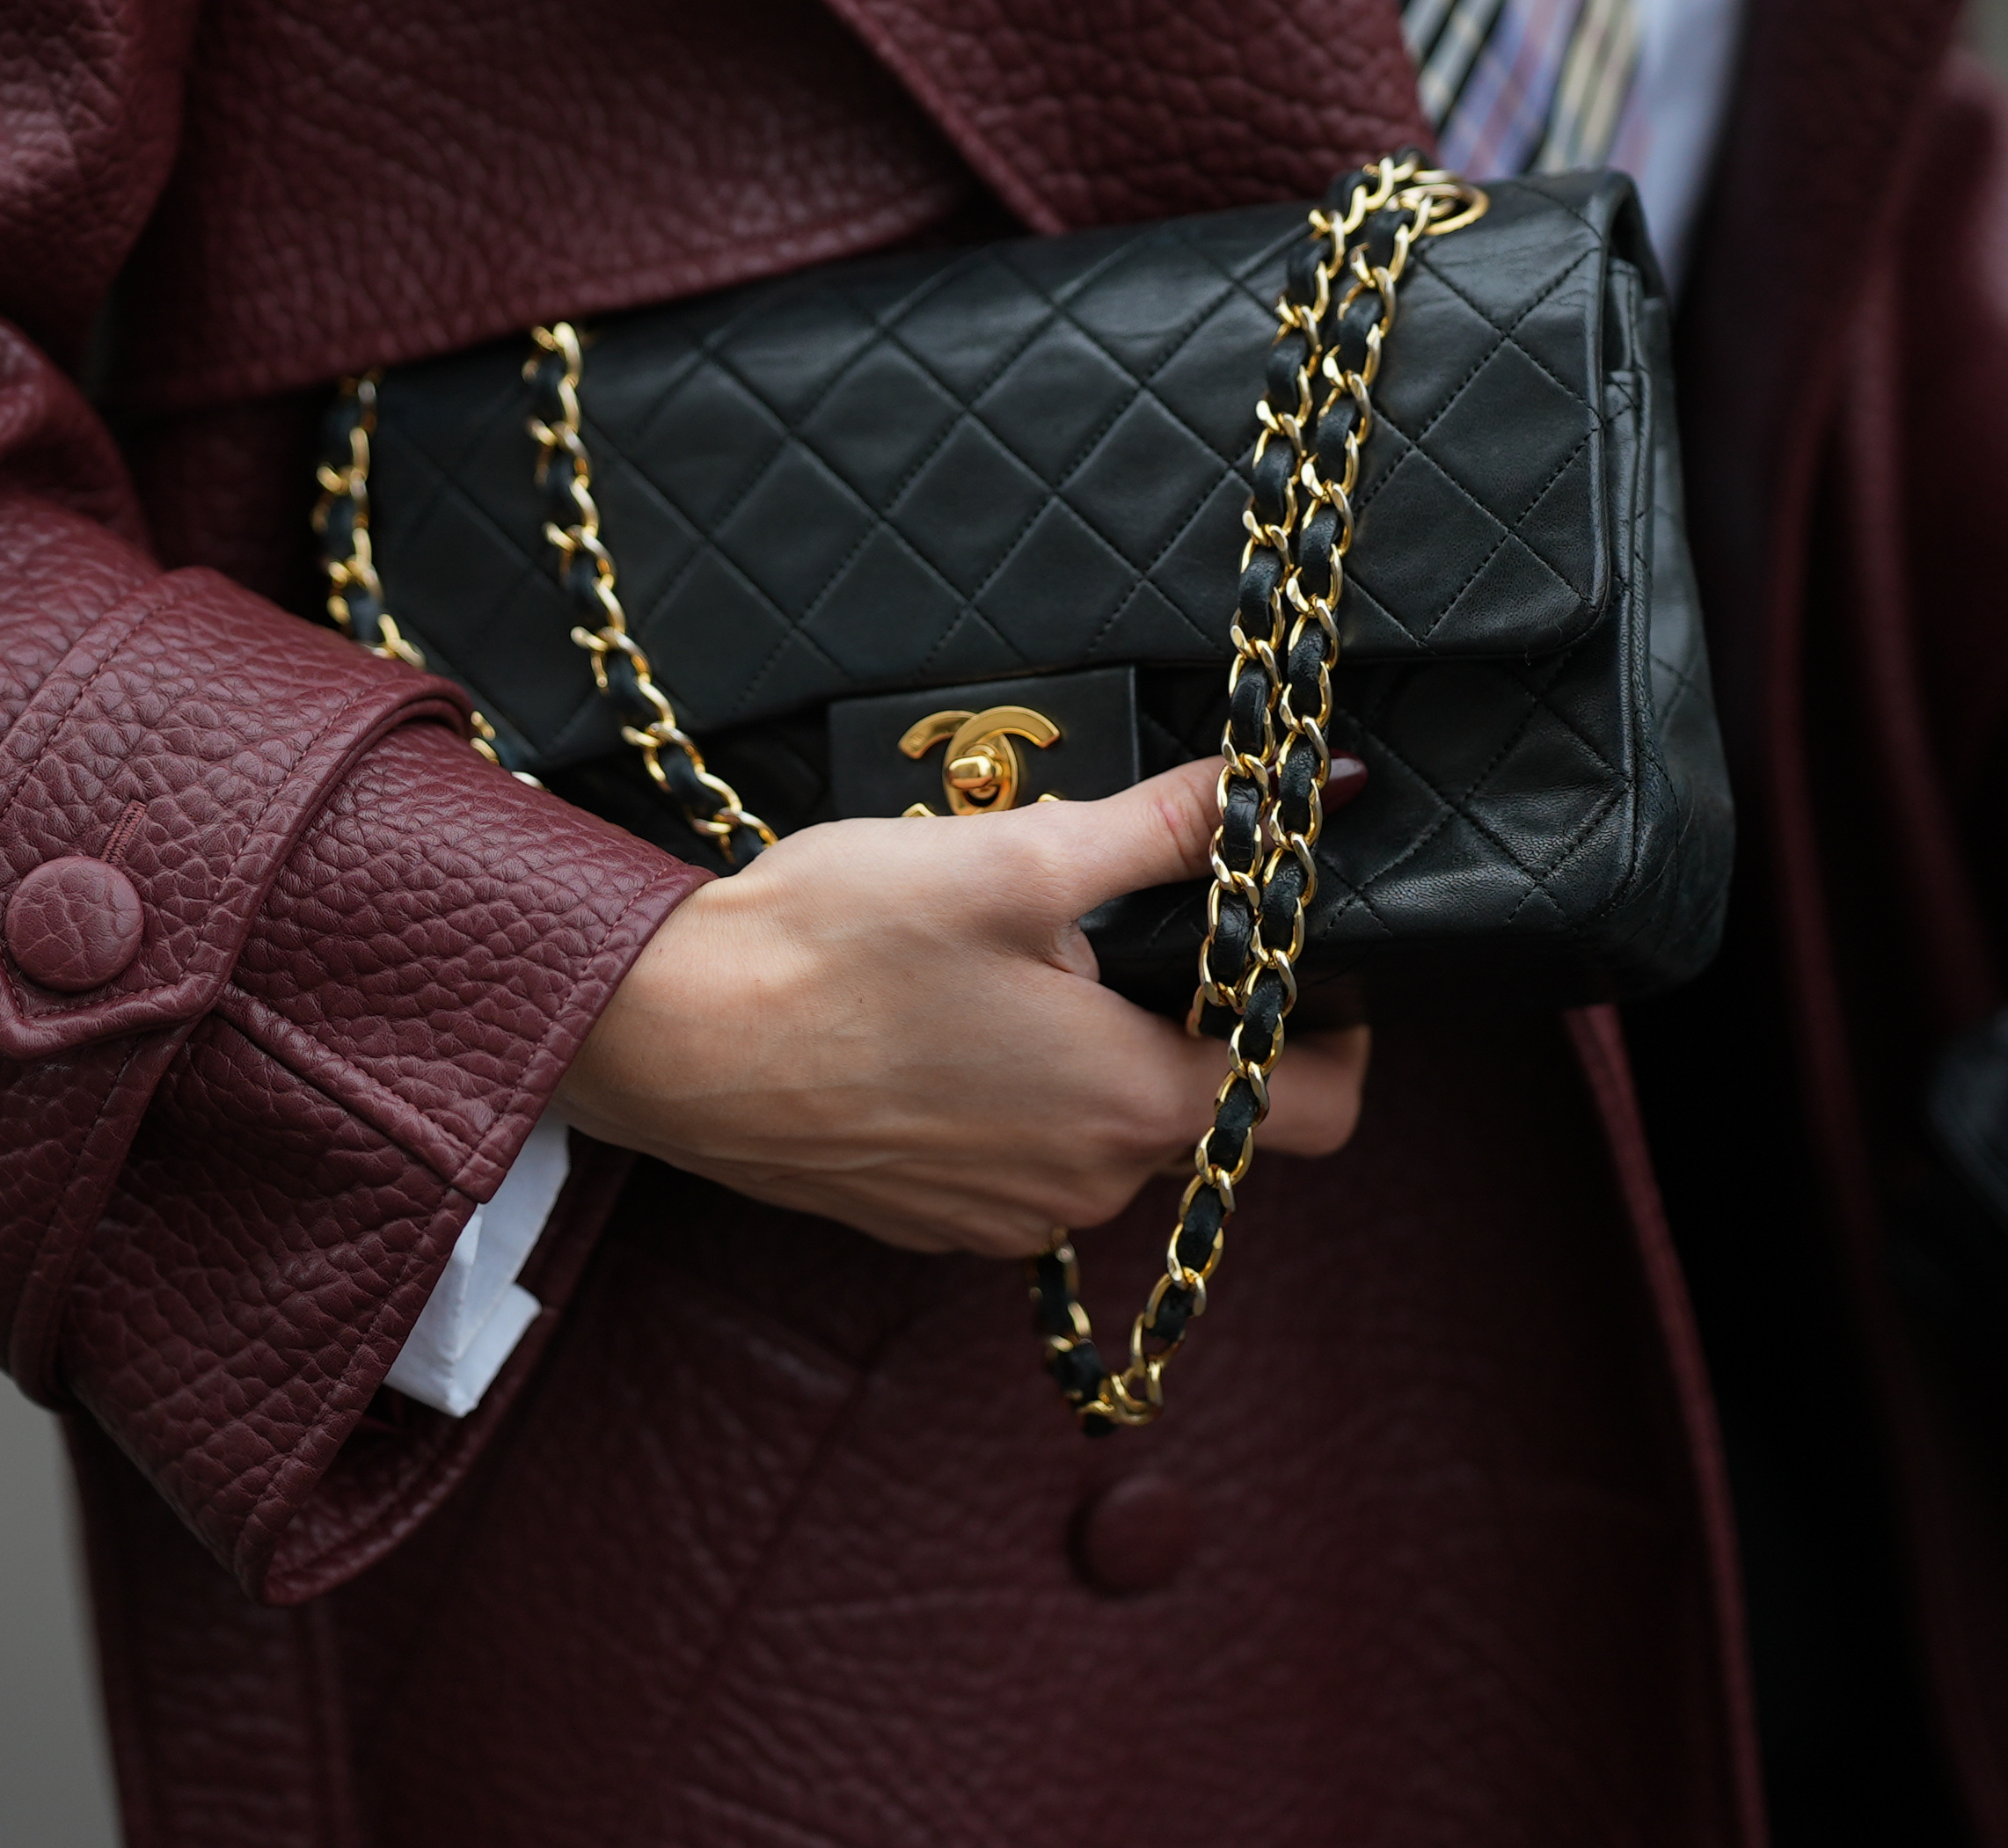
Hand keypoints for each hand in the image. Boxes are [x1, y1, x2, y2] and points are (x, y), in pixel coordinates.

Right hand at [555, 757, 1371, 1256]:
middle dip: (1186, 1018)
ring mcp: (1008, 1215)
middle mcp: (1090, 1185)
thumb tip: (1300, 786)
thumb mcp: (1017, 857)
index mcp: (1137, 1102)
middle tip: (1119, 927)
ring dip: (1090, 1055)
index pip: (1320, 1103)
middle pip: (1207, 1107)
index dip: (1338, 1027)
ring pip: (1109, 1133)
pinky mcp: (935, 1220)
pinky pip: (1024, 1158)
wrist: (670, 1037)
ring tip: (1010, 965)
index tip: (1300, 956)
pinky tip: (942, 1022)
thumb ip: (1170, 827)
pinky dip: (1012, 1095)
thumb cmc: (833, 947)